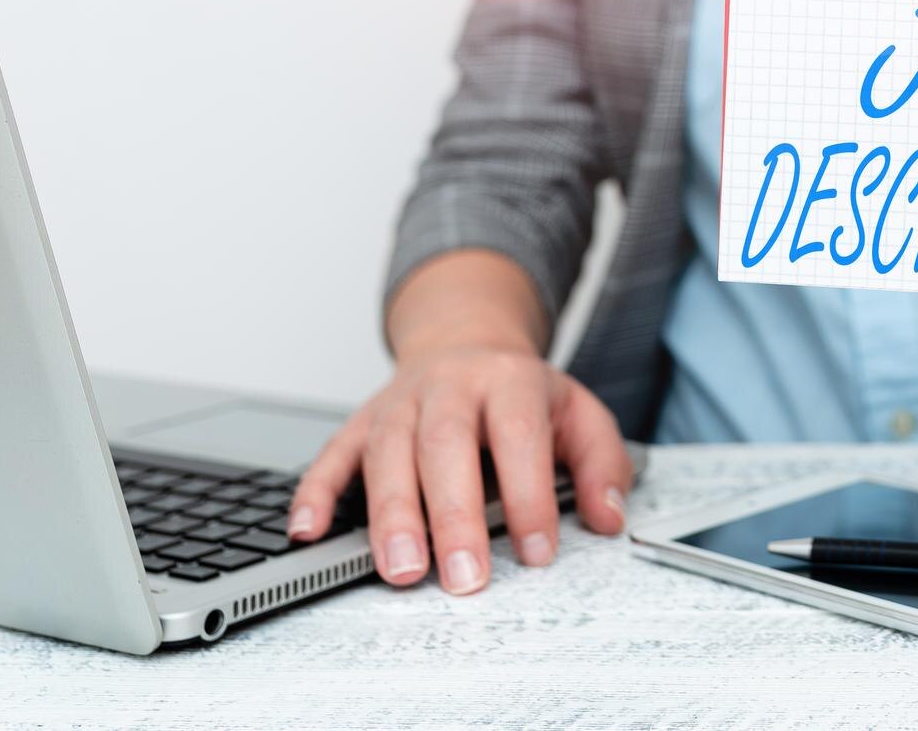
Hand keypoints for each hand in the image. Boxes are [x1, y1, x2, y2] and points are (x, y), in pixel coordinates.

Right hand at [287, 333, 634, 595]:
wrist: (466, 339)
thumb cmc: (522, 393)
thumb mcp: (579, 412)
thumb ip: (602, 465)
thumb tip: (610, 518)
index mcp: (509, 380)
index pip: (520, 436)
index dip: (530, 496)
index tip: (537, 552)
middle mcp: (449, 385)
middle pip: (445, 445)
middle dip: (453, 515)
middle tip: (463, 577)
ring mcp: (399, 402)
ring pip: (387, 452)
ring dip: (390, 514)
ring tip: (401, 570)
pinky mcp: (359, 420)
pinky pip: (331, 454)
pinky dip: (316, 492)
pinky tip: (307, 532)